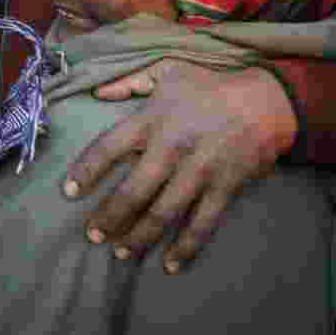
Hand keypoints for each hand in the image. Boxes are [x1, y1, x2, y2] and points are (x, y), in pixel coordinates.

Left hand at [63, 61, 295, 273]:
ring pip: (163, 212)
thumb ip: (129, 82)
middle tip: (92, 234)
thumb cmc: (210, 86)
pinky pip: (202, 223)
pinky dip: (185, 247)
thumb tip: (97, 92)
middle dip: (110, 216)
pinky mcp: (224, 188)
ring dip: (139, 237)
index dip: (86, 171)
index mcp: (152, 120)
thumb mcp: (167, 71)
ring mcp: (199, 171)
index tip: (68, 192)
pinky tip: (168, 264)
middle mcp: (172, 148)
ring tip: (119, 253)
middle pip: (133, 190)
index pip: (109, 148)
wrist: (266, 100)